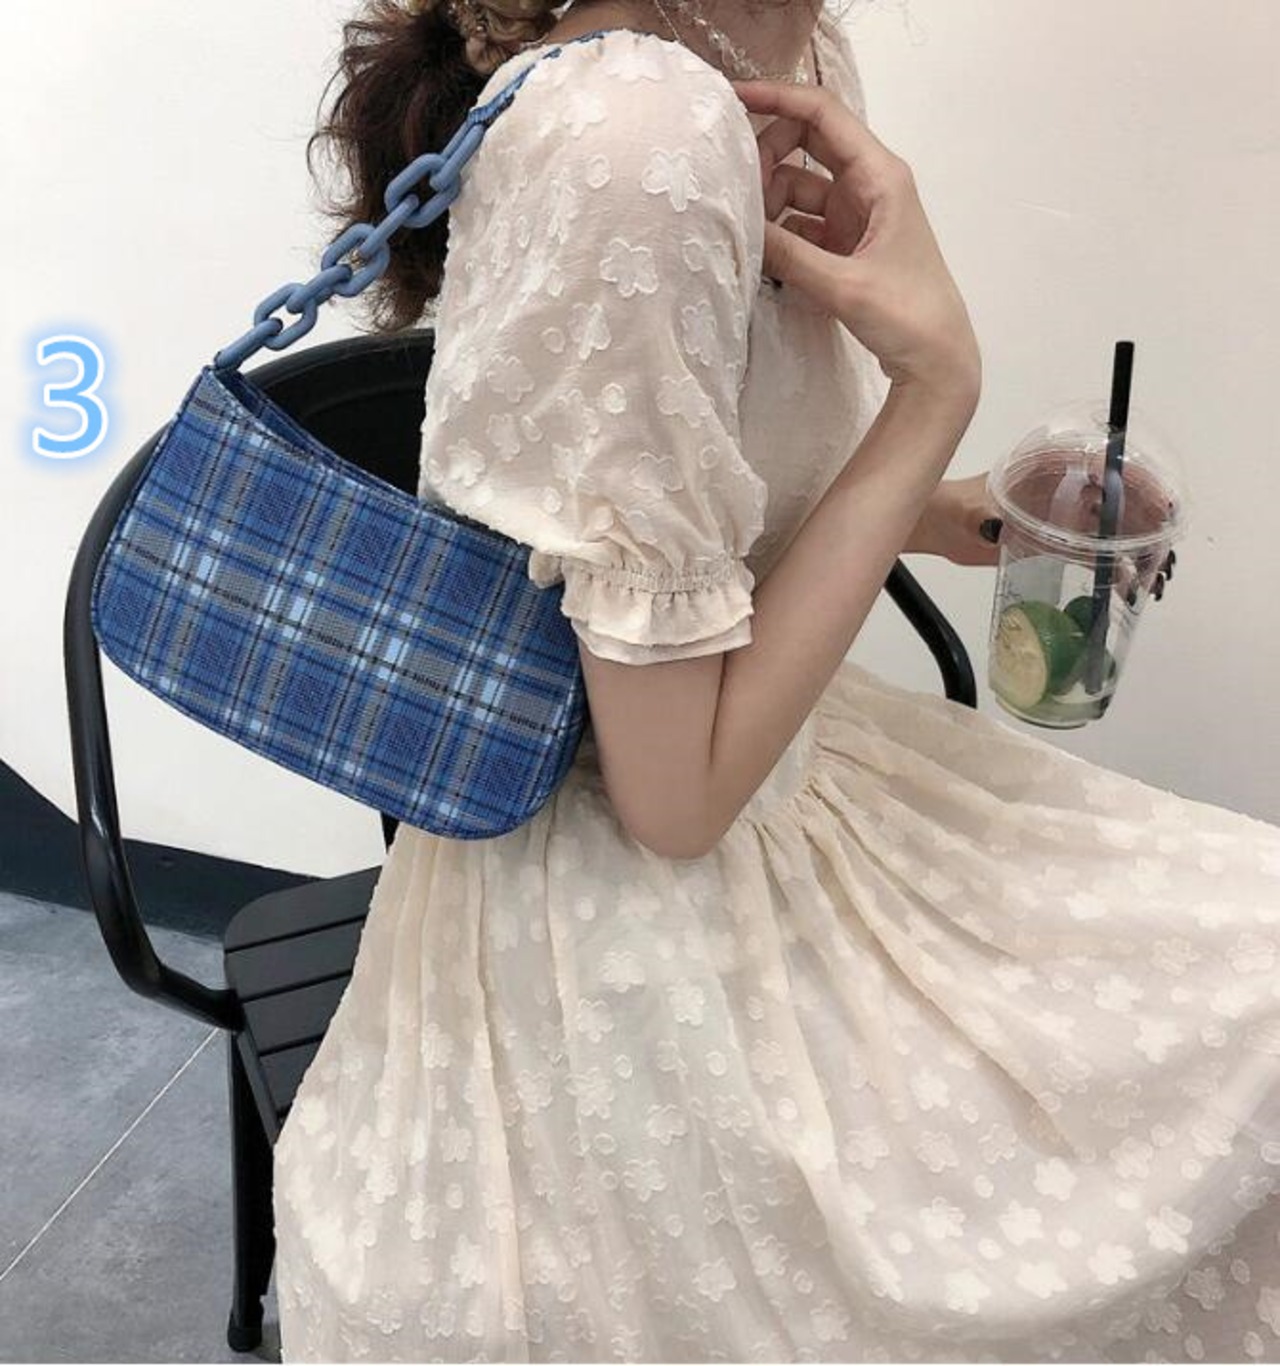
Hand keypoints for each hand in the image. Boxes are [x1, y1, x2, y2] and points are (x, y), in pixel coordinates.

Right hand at [731, 77, 980, 404]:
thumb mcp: (842, 285)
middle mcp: (869, 185)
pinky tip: (760, 255)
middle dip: (766, 159)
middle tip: (737, 192)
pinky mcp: (847, 245)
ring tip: (746, 232)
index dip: (777, 99)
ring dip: (769, 203)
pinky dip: (780, 233)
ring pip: (798, 187)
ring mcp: (856, 215)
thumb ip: (789, 255)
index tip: (732, 99)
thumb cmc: (906, 314)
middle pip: (805, 145)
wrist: (936, 360)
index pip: (823, 115)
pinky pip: (802, 224)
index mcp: (881, 175)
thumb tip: (739, 227)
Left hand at [913, 475, 1179, 601]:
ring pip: (1117, 525)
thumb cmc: (955, 509)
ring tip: (1146, 577)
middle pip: (1125, 498)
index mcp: (1057, 463)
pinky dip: (1114, 565)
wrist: (943, 527)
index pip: (1112, 466)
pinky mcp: (1063, 537)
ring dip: (1136, 548)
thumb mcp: (969, 512)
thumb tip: (994, 530)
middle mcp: (1072, 484)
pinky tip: (1125, 586)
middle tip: (1158, 556)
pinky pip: (1098, 549)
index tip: (1161, 508)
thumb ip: (983, 519)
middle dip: (1147, 524)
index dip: (1142, 485)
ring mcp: (1070, 511)